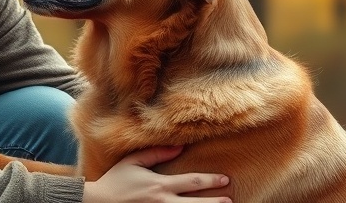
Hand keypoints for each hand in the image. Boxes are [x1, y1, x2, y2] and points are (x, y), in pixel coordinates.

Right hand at [83, 146, 230, 202]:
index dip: (210, 180)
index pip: (191, 182)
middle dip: (214, 201)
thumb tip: (179, 146)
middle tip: (230, 199)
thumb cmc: (115, 181)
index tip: (225, 180)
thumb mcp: (133, 162)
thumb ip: (156, 153)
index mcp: (159, 185)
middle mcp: (162, 202)